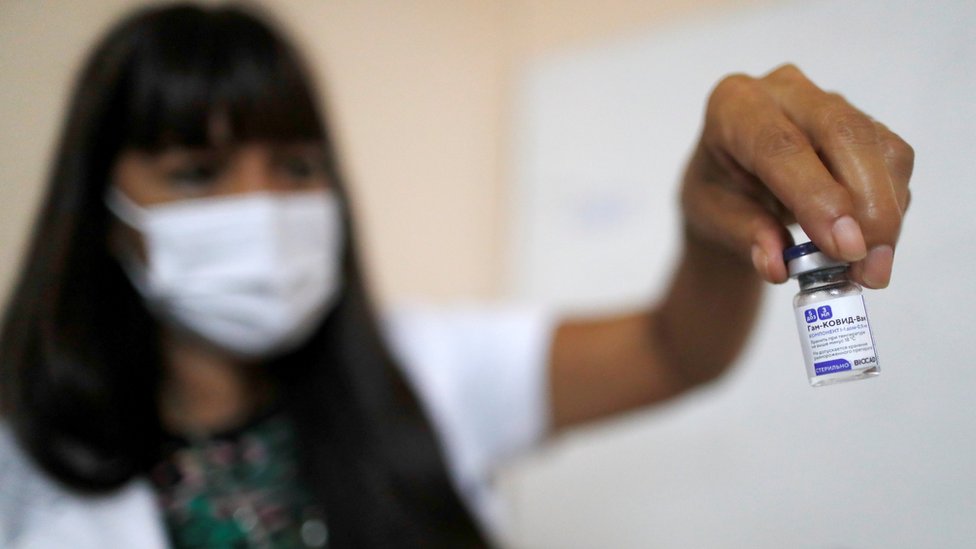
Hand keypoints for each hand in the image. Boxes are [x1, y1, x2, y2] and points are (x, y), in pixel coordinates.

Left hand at [681, 64, 912, 287]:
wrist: (731, 181)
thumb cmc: (718, 194)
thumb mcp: (713, 218)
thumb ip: (746, 237)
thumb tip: (778, 266)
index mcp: (733, 108)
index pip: (780, 145)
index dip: (817, 195)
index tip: (844, 246)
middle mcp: (783, 91)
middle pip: (843, 134)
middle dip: (866, 205)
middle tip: (869, 266)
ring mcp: (828, 101)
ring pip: (877, 146)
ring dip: (886, 213)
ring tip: (872, 269)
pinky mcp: (862, 121)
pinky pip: (893, 159)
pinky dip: (892, 206)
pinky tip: (874, 242)